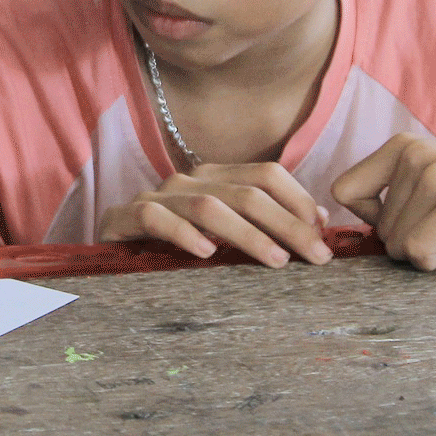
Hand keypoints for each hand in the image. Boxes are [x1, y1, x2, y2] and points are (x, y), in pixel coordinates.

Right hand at [99, 162, 332, 266]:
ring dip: (248, 234)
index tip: (323, 231)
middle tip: (317, 256)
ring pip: (208, 206)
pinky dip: (183, 234)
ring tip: (277, 261)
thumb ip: (264, 224)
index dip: (299, 199)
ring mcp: (156, 198)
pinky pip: (155, 219)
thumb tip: (320, 221)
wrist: (112, 256)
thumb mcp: (225, 235)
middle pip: (247, 192)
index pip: (267, 174)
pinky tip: (207, 254)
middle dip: (288, 224)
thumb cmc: (176, 250)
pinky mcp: (122, 218)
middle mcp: (188, 181)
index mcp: (215, 178)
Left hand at [331, 133, 435, 270]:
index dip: (370, 217)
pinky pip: (417, 251)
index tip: (409, 217)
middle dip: (409, 239)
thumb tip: (338, 231)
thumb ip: (391, 195)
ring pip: (397, 244)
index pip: (344, 192)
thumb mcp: (431, 177)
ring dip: (428, 249)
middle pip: (377, 228)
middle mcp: (414, 155)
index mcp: (400, 146)